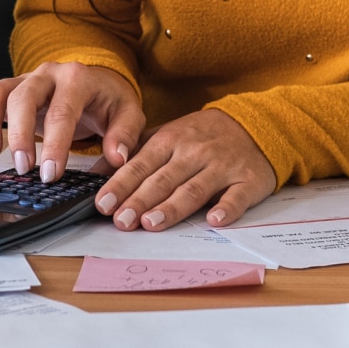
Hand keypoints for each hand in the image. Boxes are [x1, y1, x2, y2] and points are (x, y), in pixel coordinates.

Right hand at [0, 62, 144, 181]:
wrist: (95, 81)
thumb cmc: (108, 99)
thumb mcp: (127, 113)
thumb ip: (124, 134)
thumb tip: (116, 157)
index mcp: (76, 78)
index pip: (62, 110)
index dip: (55, 143)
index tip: (51, 172)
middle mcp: (46, 74)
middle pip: (23, 97)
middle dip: (20, 135)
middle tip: (23, 167)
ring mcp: (23, 80)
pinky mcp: (8, 90)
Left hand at [93, 109, 275, 229]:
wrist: (253, 124)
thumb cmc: (201, 135)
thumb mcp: (166, 135)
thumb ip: (133, 153)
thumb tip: (95, 172)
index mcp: (170, 140)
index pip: (140, 165)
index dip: (121, 184)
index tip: (103, 203)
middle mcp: (194, 152)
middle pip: (163, 179)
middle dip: (139, 200)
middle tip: (120, 220)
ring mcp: (222, 166)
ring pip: (194, 189)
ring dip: (172, 207)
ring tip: (151, 223)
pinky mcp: (248, 180)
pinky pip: (237, 196)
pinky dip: (226, 208)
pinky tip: (214, 220)